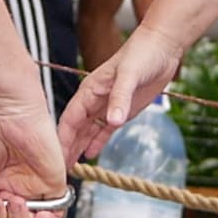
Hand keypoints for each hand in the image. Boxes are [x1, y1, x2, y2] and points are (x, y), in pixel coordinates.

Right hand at [58, 23, 186, 165]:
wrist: (162, 46)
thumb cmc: (142, 54)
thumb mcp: (130, 75)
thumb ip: (120, 98)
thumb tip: (113, 122)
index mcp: (90, 90)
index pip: (70, 119)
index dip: (62, 139)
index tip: (55, 157)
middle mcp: (94, 100)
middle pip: (75, 128)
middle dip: (66, 148)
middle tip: (60, 170)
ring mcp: (107, 106)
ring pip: (87, 131)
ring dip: (78, 147)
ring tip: (71, 167)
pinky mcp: (121, 110)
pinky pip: (104, 130)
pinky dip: (96, 142)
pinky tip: (90, 155)